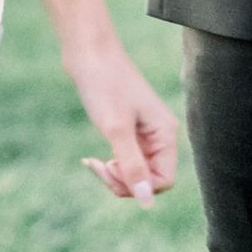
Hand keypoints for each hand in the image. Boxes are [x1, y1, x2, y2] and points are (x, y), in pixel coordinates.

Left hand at [67, 35, 178, 206]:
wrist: (86, 50)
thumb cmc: (104, 84)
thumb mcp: (116, 129)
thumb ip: (133, 167)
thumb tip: (147, 201)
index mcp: (165, 133)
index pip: (164, 180)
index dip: (139, 185)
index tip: (111, 168)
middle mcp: (159, 134)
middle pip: (150, 179)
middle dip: (124, 182)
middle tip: (98, 167)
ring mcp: (143, 131)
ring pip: (136, 171)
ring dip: (115, 175)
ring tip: (93, 164)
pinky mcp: (127, 127)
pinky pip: (125, 159)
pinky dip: (110, 164)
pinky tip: (91, 160)